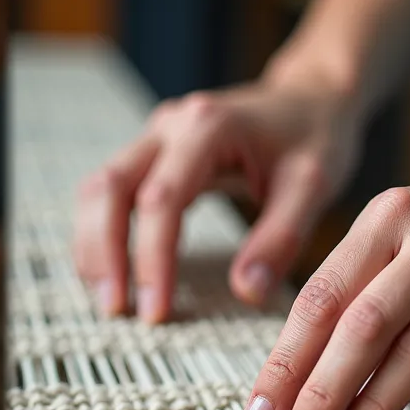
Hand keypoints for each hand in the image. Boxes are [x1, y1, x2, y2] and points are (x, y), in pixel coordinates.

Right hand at [74, 82, 361, 321]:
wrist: (310, 98)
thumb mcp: (313, 186)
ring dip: (93, 245)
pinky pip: (109, 192)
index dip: (152, 260)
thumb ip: (280, 238)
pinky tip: (112, 272)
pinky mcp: (150, 153)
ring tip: (108, 299)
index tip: (157, 312)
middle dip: (104, 253)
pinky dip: (101, 233)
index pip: (161, 201)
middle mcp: (169, 126)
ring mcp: (154, 137)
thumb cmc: (315, 138)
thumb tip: (246, 293)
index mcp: (207, 128)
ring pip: (99, 189)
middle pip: (109, 188)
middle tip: (116, 310)